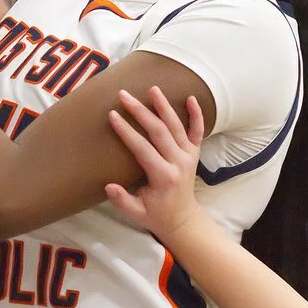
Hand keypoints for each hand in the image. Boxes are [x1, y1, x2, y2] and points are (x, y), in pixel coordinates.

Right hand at [104, 87, 206, 242]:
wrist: (183, 219)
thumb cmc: (155, 215)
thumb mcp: (136, 214)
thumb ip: (122, 201)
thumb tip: (108, 186)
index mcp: (163, 177)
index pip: (143, 149)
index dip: (127, 131)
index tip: (113, 115)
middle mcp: (178, 163)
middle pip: (159, 131)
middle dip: (140, 111)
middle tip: (124, 95)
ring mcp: (189, 156)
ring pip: (177, 126)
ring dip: (164, 106)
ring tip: (152, 88)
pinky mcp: (194, 153)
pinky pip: (198, 131)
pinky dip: (197, 114)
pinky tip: (191, 97)